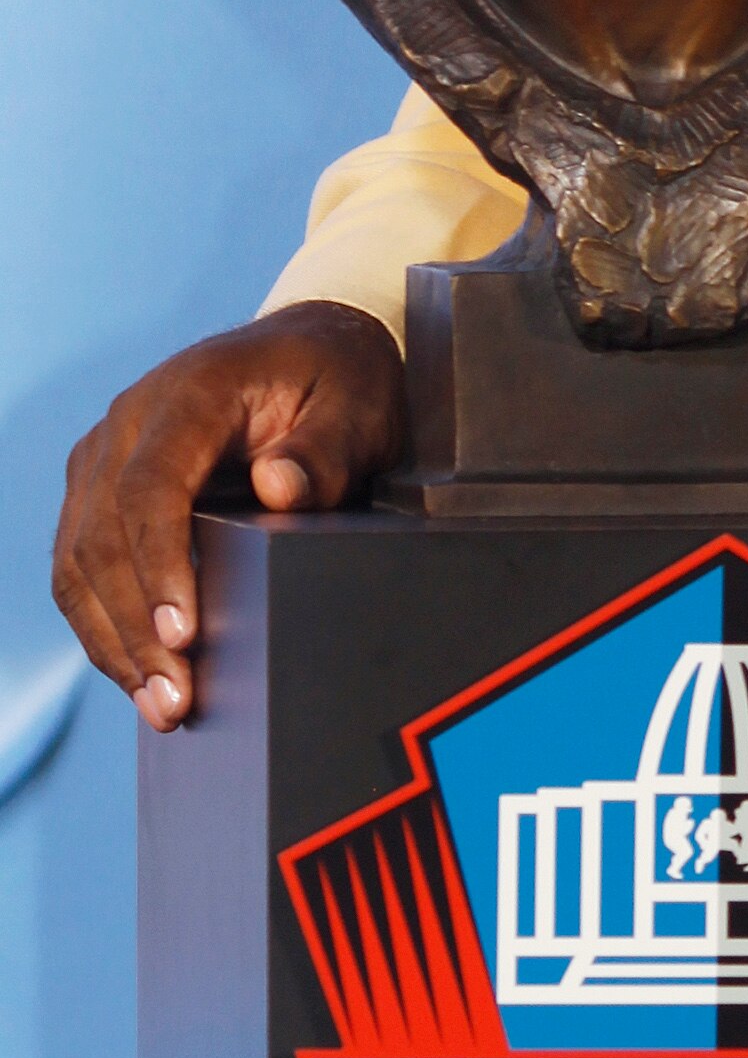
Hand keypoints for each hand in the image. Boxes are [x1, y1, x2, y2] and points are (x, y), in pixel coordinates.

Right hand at [53, 307, 406, 730]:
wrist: (310, 351)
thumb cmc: (338, 380)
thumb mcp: (358, 406)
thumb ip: (324, 450)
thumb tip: (278, 489)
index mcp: (190, 393)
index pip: (151, 486)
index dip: (160, 564)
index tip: (183, 634)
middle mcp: (128, 420)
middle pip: (102, 536)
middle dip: (134, 628)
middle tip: (175, 700)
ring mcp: (104, 456)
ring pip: (78, 561)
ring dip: (112, 641)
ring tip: (159, 706)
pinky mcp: (98, 491)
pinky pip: (81, 567)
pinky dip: (105, 626)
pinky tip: (139, 676)